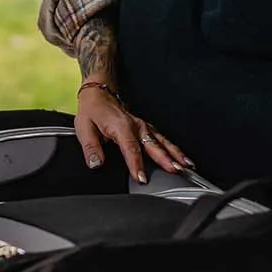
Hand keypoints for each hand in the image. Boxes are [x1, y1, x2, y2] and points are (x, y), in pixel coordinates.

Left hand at [75, 84, 191, 183]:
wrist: (99, 92)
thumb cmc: (92, 109)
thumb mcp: (84, 127)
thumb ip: (91, 148)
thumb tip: (96, 164)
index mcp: (121, 126)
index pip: (131, 148)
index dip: (136, 164)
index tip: (141, 178)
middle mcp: (135, 126)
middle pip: (153, 145)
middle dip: (166, 159)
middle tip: (176, 171)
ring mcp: (143, 126)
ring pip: (162, 141)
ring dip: (175, 153)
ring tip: (187, 166)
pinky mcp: (146, 127)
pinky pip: (162, 138)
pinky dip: (174, 148)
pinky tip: (182, 157)